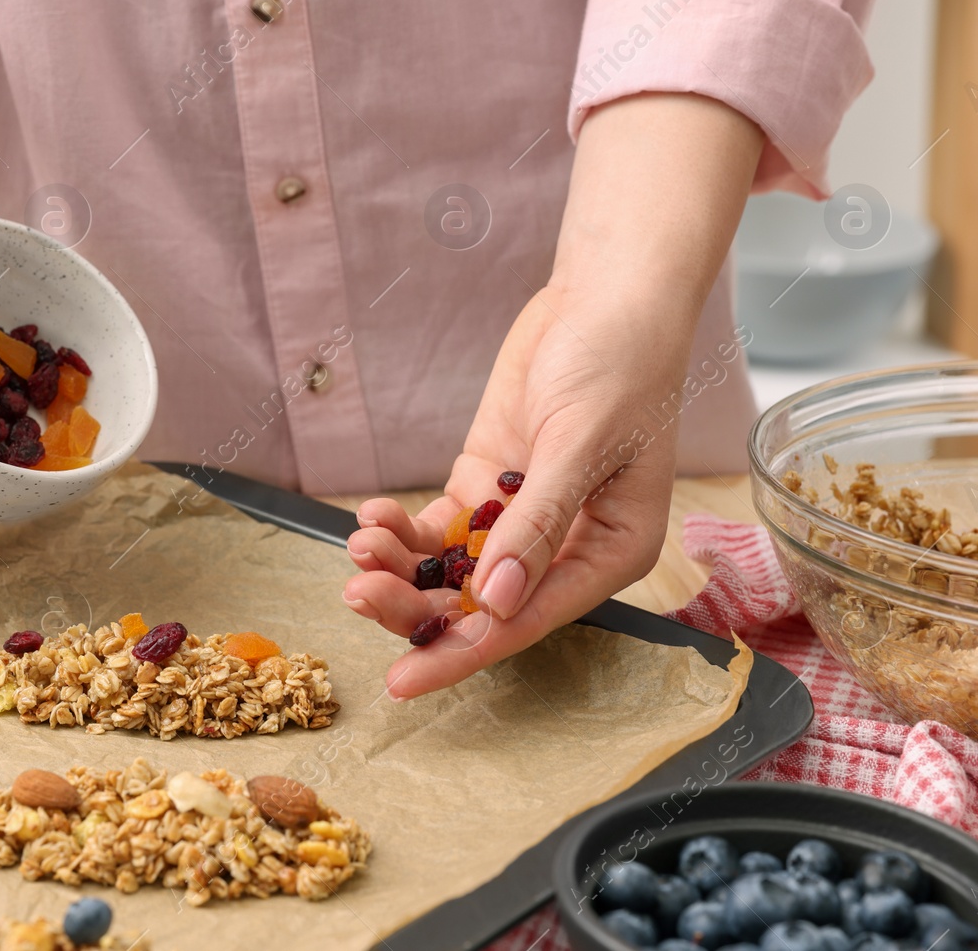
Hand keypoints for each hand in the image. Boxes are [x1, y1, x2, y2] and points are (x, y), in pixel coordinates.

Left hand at [341, 92, 764, 698]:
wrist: (603, 295)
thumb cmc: (618, 364)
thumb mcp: (577, 444)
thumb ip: (537, 524)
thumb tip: (496, 602)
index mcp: (610, 552)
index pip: (527, 621)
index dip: (463, 652)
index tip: (404, 682)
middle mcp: (566, 548)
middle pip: (480, 604)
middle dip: (416, 605)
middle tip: (358, 591)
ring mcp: (520, 520)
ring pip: (452, 571)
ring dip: (401, 566)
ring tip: (361, 540)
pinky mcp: (488, 487)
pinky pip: (439, 530)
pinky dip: (403, 529)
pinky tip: (372, 516)